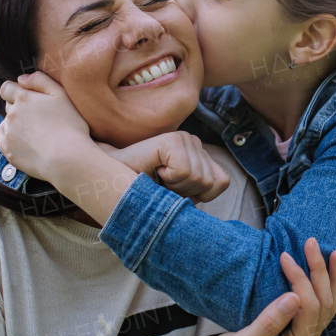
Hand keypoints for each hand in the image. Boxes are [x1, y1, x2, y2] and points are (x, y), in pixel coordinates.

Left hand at [0, 72, 91, 179]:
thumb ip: (40, 80)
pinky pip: (3, 139)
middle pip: (9, 106)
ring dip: (16, 124)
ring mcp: (8, 133)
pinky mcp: (8, 151)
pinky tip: (27, 142)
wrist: (67, 158)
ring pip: (7, 123)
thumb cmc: (70, 125)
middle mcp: (11, 114)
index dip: (16, 91)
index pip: (7, 88)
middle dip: (20, 108)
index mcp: (23, 98)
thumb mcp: (61, 94)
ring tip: (36, 133)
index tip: (28, 98)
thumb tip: (21, 79)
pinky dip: (11, 138)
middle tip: (39, 118)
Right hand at [107, 132, 230, 201]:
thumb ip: (205, 188)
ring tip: (156, 177)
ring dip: (175, 188)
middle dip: (185, 193)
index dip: (198, 196)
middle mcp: (194, 141)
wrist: (113, 183)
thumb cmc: (146, 192)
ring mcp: (185, 138)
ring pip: (199, 179)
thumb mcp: (181, 197)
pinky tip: (154, 170)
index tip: (173, 190)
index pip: (222, 182)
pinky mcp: (173, 139)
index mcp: (199, 154)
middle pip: (210, 182)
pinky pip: (185, 173)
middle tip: (161, 184)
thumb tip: (223, 182)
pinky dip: (169, 180)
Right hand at [173, 238, 335, 335]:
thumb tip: (294, 296)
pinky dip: (329, 292)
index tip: (285, 256)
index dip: (300, 279)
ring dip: (330, 279)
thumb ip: (269, 322)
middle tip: (311, 243)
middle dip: (320, 272)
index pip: (308, 308)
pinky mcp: (296, 334)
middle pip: (324, 304)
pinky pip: (319, 311)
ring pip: (326, 306)